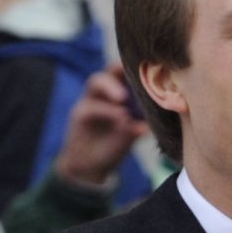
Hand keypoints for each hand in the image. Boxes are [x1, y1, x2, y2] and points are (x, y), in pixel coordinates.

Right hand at [55, 64, 148, 187]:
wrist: (91, 167)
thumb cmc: (113, 147)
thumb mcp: (130, 136)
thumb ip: (139, 127)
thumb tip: (149, 125)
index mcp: (118, 93)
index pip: (127, 73)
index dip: (137, 67)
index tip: (152, 65)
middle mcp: (103, 92)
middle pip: (110, 70)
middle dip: (121, 67)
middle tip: (135, 74)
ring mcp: (90, 100)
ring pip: (96, 82)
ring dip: (110, 86)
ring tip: (123, 98)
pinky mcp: (79, 113)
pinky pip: (91, 107)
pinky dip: (106, 110)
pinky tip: (119, 116)